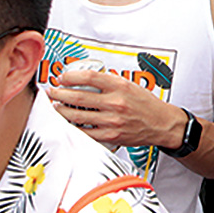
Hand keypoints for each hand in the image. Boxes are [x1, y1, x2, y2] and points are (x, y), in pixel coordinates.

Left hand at [46, 68, 186, 149]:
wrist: (161, 124)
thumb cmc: (146, 104)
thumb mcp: (130, 85)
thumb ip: (109, 82)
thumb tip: (85, 80)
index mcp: (120, 86)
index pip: (89, 77)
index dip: (70, 76)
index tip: (62, 77)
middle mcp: (115, 103)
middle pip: (78, 97)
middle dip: (59, 94)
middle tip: (52, 92)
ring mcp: (111, 121)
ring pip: (77, 116)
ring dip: (61, 111)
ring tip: (55, 107)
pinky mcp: (110, 135)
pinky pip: (84, 132)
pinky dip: (72, 127)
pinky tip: (66, 123)